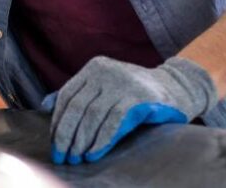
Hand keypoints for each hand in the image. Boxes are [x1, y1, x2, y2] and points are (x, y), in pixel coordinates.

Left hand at [42, 56, 217, 164]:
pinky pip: (113, 122)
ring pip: (93, 115)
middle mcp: (105, 72)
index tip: (54, 142)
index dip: (58, 121)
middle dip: (66, 134)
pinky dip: (101, 140)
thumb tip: (46, 107)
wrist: (178, 87)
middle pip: (77, 107)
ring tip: (76, 158)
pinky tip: (94, 153)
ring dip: (82, 140)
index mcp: (93, 68)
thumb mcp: (105, 86)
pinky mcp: (138, 97)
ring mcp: (122, 82)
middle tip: (62, 155)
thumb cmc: (135, 92)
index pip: (67, 96)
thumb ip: (80, 94)